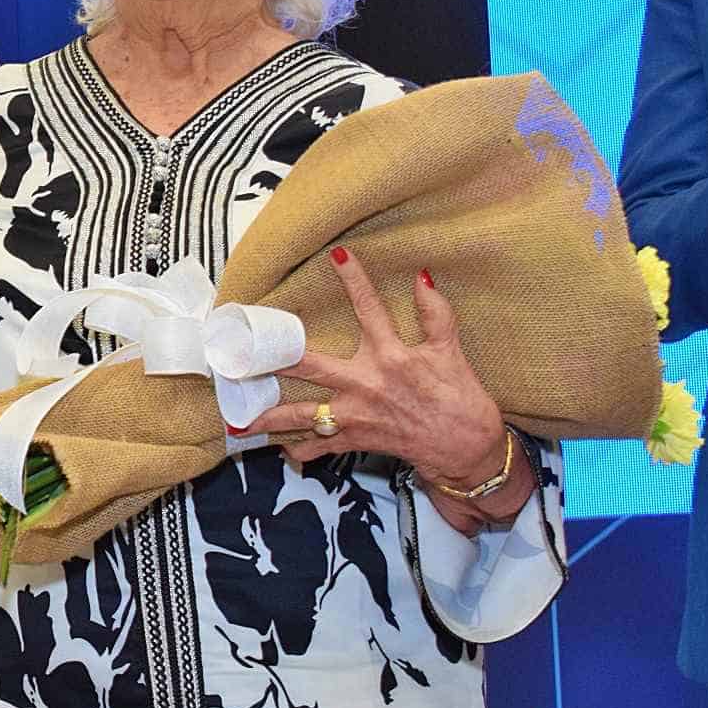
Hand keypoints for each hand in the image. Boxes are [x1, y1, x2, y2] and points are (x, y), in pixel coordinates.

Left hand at [241, 247, 530, 526]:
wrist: (468, 450)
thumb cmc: (461, 399)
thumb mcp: (451, 353)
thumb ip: (436, 314)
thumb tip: (423, 277)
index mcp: (392, 357)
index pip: (371, 310)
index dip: (356, 281)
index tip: (337, 255)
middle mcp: (366, 384)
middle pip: (311, 365)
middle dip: (276, 358)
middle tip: (242, 354)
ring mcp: (357, 415)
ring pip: (304, 414)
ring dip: (271, 418)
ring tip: (238, 421)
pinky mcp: (358, 439)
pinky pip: (322, 446)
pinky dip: (302, 451)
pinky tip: (281, 451)